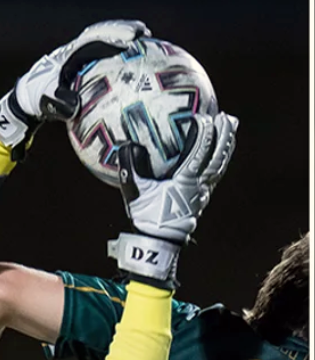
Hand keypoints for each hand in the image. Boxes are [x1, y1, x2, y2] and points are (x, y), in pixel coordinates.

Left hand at [0, 20, 149, 157]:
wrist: (27, 97)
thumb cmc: (36, 97)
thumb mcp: (46, 99)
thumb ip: (60, 102)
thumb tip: (74, 106)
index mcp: (68, 54)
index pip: (92, 39)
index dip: (112, 36)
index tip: (130, 39)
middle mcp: (74, 50)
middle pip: (101, 33)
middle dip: (122, 30)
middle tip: (144, 32)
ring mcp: (78, 56)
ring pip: (103, 40)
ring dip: (122, 37)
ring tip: (144, 39)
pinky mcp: (81, 65)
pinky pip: (102, 54)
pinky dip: (117, 53)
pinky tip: (133, 59)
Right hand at [108, 111, 238, 288]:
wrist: (159, 242)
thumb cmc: (147, 218)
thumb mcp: (134, 192)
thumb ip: (130, 169)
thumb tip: (128, 145)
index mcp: (184, 182)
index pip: (199, 154)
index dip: (203, 135)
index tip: (204, 118)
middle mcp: (199, 185)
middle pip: (216, 157)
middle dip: (222, 136)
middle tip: (226, 116)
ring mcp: (204, 192)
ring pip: (220, 164)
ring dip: (226, 144)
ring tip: (231, 126)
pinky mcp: (203, 197)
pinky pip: (216, 172)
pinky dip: (221, 158)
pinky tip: (222, 150)